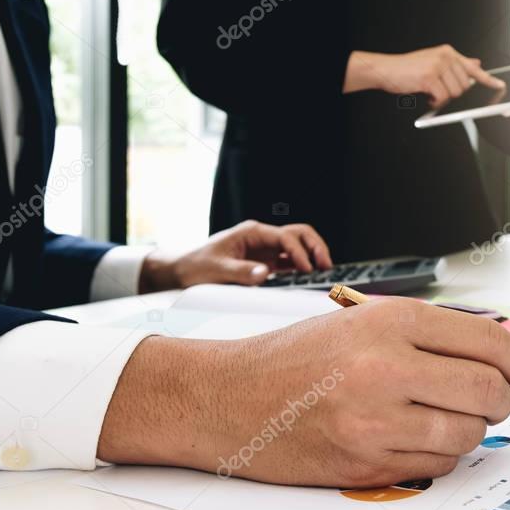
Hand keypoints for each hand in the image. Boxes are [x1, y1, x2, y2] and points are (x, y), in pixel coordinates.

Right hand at [98, 298, 509, 487]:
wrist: (229, 397)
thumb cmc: (294, 358)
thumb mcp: (362, 322)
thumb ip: (429, 336)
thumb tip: (500, 359)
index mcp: (390, 319)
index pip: (490, 341)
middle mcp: (386, 366)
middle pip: (489, 391)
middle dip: (501, 400)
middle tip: (489, 400)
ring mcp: (376, 418)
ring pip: (469, 433)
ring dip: (469, 429)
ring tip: (440, 417)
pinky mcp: (365, 461)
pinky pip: (438, 465)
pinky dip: (440, 455)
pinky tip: (414, 438)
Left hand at [138, 219, 332, 292]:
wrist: (183, 270)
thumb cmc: (196, 266)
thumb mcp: (216, 270)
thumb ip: (241, 272)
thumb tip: (265, 274)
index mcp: (252, 232)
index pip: (285, 236)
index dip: (299, 252)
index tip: (307, 269)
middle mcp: (262, 238)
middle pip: (299, 233)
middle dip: (315, 246)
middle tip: (327, 265)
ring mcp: (266, 249)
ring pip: (299, 244)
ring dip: (313, 254)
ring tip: (326, 269)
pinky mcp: (266, 261)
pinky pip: (291, 260)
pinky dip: (304, 266)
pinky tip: (311, 276)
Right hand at [344, 45, 505, 107]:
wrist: (386, 69)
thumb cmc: (409, 69)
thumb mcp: (434, 62)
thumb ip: (456, 64)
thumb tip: (476, 63)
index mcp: (448, 52)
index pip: (472, 67)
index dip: (487, 79)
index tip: (499, 85)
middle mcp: (445, 56)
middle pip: (463, 86)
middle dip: (451, 93)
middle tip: (437, 90)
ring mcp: (438, 66)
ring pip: (454, 94)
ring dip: (442, 98)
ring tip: (429, 91)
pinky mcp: (430, 77)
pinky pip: (442, 98)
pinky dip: (434, 102)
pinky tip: (426, 95)